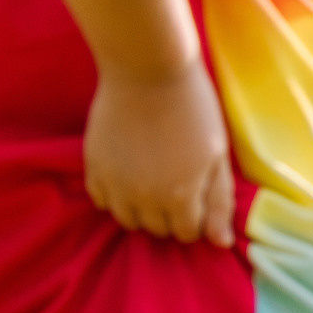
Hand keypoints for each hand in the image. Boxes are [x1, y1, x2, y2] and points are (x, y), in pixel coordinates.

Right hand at [83, 59, 235, 246]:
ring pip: (127, 220)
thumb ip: (219, 201)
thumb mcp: (218, 155)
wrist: (148, 69)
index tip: (197, 192)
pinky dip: (115, 195)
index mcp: (179, 198)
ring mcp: (114, 184)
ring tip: (152, 181)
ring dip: (142, 209)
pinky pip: (101, 200)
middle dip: (170, 215)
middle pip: (157, 230)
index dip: (196, 216)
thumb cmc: (193, 108)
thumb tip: (220, 243)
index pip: (187, 234)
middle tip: (176, 182)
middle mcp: (143, 199)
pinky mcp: (92, 166)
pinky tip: (128, 173)